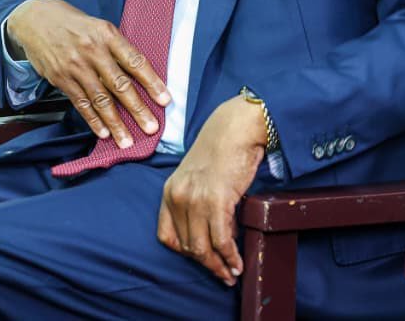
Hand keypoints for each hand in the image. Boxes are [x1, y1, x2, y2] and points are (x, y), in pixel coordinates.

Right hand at [6, 0, 167, 146]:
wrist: (35, 19)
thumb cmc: (75, 24)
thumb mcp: (99, 27)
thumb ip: (117, 49)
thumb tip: (140, 75)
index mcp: (108, 35)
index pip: (135, 61)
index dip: (151, 82)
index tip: (165, 100)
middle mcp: (92, 51)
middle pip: (119, 84)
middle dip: (137, 109)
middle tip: (151, 127)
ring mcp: (75, 67)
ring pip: (100, 99)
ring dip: (116, 122)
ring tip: (127, 140)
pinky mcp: (61, 79)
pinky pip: (81, 103)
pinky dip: (93, 120)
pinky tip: (104, 133)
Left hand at [157, 96, 266, 285]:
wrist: (236, 128)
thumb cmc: (223, 150)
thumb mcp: (199, 178)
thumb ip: (200, 203)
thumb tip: (218, 232)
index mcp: (170, 192)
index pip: (167, 236)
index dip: (185, 252)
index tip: (202, 259)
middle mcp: (178, 198)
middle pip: (187, 246)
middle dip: (206, 264)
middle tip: (222, 275)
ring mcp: (196, 200)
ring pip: (203, 248)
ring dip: (219, 266)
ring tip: (231, 274)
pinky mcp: (217, 201)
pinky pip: (221, 239)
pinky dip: (229, 256)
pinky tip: (237, 262)